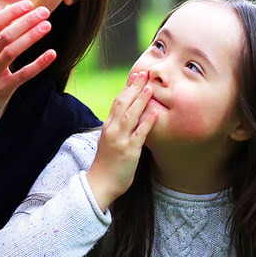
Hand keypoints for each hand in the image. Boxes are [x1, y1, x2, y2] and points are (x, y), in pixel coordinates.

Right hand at [0, 0, 54, 140]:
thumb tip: (8, 18)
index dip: (11, 12)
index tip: (28, 4)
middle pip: (6, 34)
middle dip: (26, 20)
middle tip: (44, 11)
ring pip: (13, 50)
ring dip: (31, 36)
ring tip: (47, 25)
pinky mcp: (2, 90)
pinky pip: (23, 75)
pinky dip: (38, 63)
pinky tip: (51, 54)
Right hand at [85, 71, 156, 208]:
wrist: (100, 183)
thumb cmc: (106, 164)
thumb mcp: (109, 141)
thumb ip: (118, 128)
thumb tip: (130, 116)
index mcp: (107, 126)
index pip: (117, 101)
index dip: (127, 87)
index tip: (136, 75)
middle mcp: (112, 130)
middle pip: (123, 103)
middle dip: (134, 87)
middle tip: (145, 73)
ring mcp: (120, 140)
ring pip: (130, 115)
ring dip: (141, 100)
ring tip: (150, 87)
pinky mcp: (129, 151)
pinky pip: (139, 134)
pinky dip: (147, 122)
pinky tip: (155, 112)